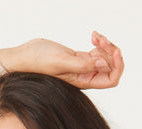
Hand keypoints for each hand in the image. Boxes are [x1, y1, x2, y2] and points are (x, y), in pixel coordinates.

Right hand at [0, 31, 124, 88]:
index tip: (114, 51)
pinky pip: (97, 52)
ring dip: (105, 45)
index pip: (111, 79)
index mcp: (84, 81)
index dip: (117, 66)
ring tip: (95, 36)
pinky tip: (93, 35)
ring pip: (105, 58)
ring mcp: (83, 67)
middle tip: (100, 40)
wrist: (24, 56)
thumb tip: (104, 65)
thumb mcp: (61, 62)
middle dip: (111, 52)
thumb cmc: (38, 62)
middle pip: (111, 67)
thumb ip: (82, 65)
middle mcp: (86, 76)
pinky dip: (99, 42)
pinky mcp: (79, 57)